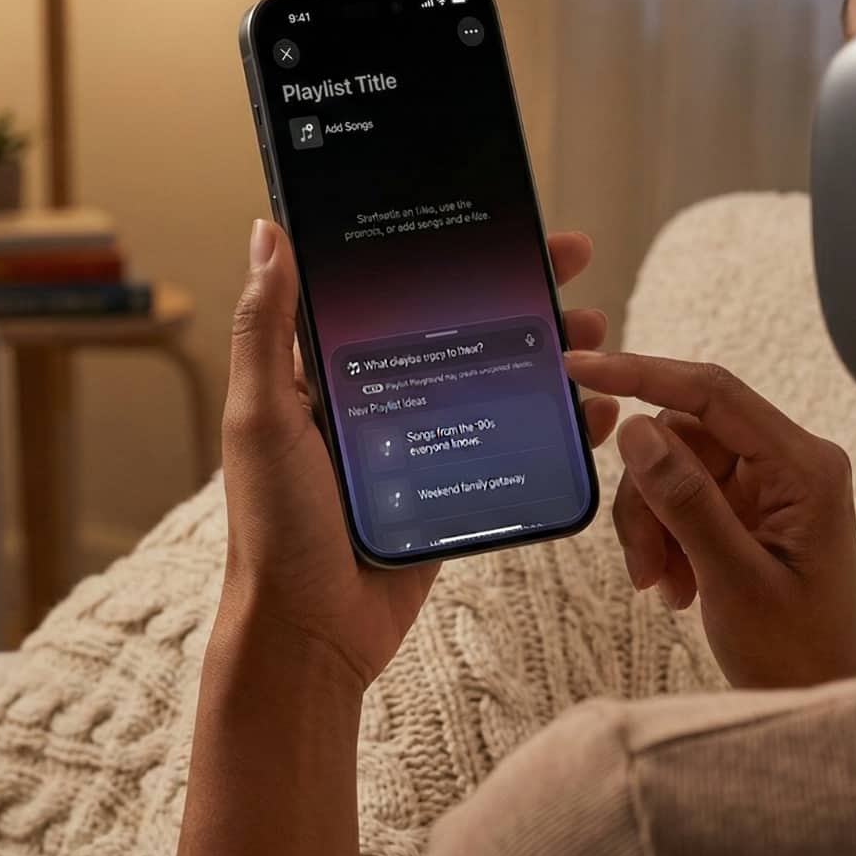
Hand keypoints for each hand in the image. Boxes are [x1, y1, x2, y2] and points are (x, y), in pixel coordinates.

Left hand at [218, 220, 617, 685]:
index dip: (445, 252)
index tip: (496, 221)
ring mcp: (418, 441)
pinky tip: (591, 413)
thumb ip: (266, 330)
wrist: (312, 635)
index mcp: (328, 370)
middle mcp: (377, 396)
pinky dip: (553, 423)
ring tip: (592, 334)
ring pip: (493, 378)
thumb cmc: (275, 528)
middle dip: (516, 292)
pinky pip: (509, 443)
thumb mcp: (263, 418)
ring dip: (546, 351)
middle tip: (569, 264)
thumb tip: (265, 233)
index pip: (395, 290)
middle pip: (458, 325)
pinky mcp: (450, 487)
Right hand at [563, 352, 855, 689]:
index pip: (713, 392)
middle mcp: (791, 462)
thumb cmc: (796, 653)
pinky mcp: (750, 509)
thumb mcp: (732, 579)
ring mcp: (770, 485)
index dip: (642, 373)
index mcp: (805, 466)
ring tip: (661, 587)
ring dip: (653, 526)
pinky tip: (676, 587)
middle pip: (683, 435)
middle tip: (642, 567)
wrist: (821, 701)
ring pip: (673, 467)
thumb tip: (636, 428)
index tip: (581, 366)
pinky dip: (665, 538)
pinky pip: (682, 497)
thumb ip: (685, 499)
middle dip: (648, 496)